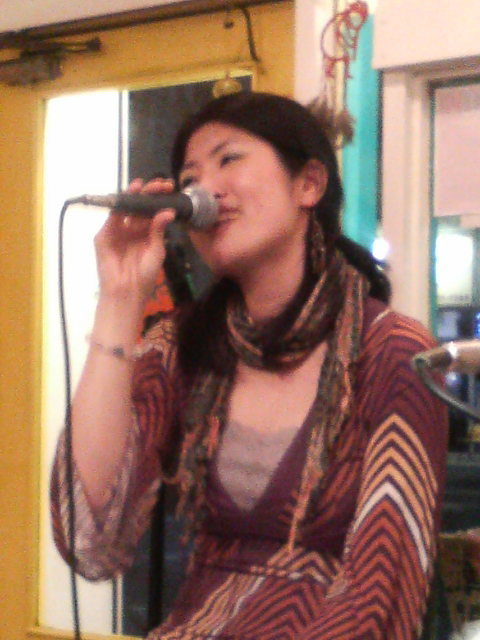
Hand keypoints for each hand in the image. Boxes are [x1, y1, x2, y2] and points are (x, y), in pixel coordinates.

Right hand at [94, 176, 175, 302]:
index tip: (170, 188)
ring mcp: (116, 231)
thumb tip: (167, 211)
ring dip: (133, 195)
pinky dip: (119, 206)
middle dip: (149, 193)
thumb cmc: (144, 275)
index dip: (159, 199)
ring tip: (144, 185)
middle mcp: (131, 229)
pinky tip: (128, 198)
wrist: (127, 292)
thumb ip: (158, 230)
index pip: (151, 211)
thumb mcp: (156, 251)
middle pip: (139, 206)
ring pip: (125, 208)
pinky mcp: (104, 236)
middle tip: (161, 184)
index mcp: (145, 233)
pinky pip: (112, 218)